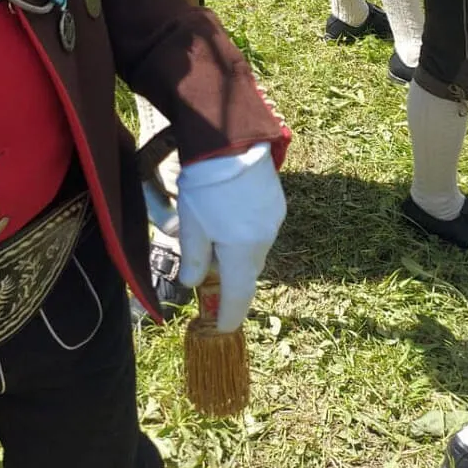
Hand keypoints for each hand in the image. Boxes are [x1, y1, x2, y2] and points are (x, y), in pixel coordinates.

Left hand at [176, 145, 285, 331]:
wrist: (231, 140)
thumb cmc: (206, 183)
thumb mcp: (191, 223)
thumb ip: (193, 256)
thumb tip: (192, 282)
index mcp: (242, 251)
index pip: (238, 294)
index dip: (230, 314)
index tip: (223, 328)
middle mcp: (264, 239)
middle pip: (246, 269)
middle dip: (229, 277)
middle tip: (210, 280)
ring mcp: (273, 219)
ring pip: (253, 246)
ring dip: (235, 249)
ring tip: (214, 234)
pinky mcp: (276, 201)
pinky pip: (260, 226)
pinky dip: (244, 230)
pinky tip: (229, 213)